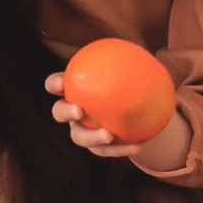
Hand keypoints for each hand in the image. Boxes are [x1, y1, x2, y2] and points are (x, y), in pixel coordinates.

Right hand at [44, 71, 188, 163]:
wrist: (138, 112)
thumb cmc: (129, 82)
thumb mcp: (131, 69)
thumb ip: (133, 60)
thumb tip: (148, 51)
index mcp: (76, 88)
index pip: (56, 84)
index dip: (54, 84)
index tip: (61, 84)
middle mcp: (74, 110)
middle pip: (59, 112)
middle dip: (64, 112)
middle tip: (78, 111)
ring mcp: (84, 130)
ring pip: (79, 137)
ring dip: (91, 137)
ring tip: (109, 135)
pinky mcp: (98, 147)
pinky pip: (106, 151)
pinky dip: (119, 150)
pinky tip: (136, 147)